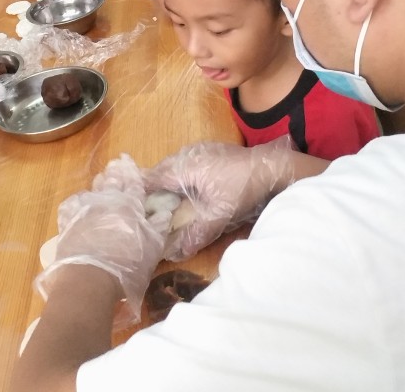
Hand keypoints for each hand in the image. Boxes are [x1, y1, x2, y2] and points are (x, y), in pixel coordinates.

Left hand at [36, 157, 168, 327]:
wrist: (90, 278)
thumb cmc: (128, 265)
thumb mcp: (153, 248)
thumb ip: (159, 227)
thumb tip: (165, 211)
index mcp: (130, 206)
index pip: (133, 184)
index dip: (132, 171)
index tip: (128, 159)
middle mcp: (108, 202)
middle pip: (113, 182)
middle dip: (115, 171)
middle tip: (116, 162)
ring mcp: (86, 210)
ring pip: (94, 190)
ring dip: (100, 182)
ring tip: (102, 176)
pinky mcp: (69, 222)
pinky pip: (73, 205)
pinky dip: (78, 201)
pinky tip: (79, 201)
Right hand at [143, 136, 299, 260]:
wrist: (272, 168)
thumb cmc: (243, 189)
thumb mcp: (220, 215)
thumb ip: (197, 233)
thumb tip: (175, 254)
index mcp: (185, 166)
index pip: (153, 178)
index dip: (141, 193)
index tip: (132, 208)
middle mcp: (188, 154)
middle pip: (160, 170)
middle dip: (151, 188)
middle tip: (145, 210)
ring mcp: (200, 149)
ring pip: (173, 165)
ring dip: (165, 182)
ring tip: (161, 203)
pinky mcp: (210, 151)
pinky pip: (185, 163)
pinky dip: (179, 177)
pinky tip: (184, 192)